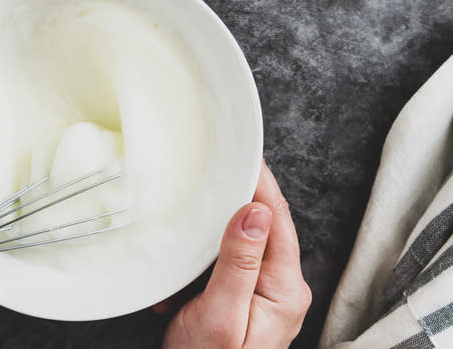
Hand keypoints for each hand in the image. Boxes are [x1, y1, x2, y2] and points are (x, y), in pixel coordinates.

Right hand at [159, 161, 311, 348]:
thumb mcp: (221, 314)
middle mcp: (280, 286)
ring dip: (213, 230)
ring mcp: (263, 291)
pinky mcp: (242, 296)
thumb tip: (254, 211)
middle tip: (214, 169)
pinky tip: (183, 268)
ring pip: (240, 240)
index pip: (276, 219)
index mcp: (284, 288)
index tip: (244, 153)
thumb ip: (239, 263)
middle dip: (234, 199)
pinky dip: (202, 258)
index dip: (260, 182)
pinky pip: (226, 261)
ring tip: (193, 215)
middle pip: (261, 224)